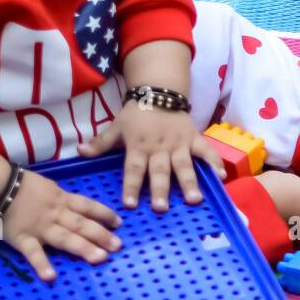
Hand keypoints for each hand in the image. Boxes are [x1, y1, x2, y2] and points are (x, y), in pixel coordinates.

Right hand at [0, 169, 121, 282]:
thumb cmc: (21, 185)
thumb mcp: (47, 186)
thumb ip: (61, 198)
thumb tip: (76, 206)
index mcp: (62, 199)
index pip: (88, 206)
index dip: (104, 214)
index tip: (119, 223)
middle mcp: (56, 214)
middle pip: (81, 224)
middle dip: (101, 235)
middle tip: (118, 246)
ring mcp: (41, 227)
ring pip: (65, 238)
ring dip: (83, 248)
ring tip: (100, 259)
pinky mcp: (23, 239)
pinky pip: (33, 253)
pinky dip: (42, 265)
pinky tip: (51, 277)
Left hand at [81, 99, 225, 210]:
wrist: (160, 91)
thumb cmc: (137, 113)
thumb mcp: (116, 126)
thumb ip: (100, 143)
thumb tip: (78, 152)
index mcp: (139, 145)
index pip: (133, 168)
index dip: (131, 186)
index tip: (129, 205)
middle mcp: (159, 147)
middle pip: (160, 170)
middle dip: (160, 189)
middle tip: (161, 208)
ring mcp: (179, 143)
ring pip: (184, 164)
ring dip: (189, 182)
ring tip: (194, 200)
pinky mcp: (194, 138)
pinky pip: (206, 151)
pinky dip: (214, 162)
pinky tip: (221, 177)